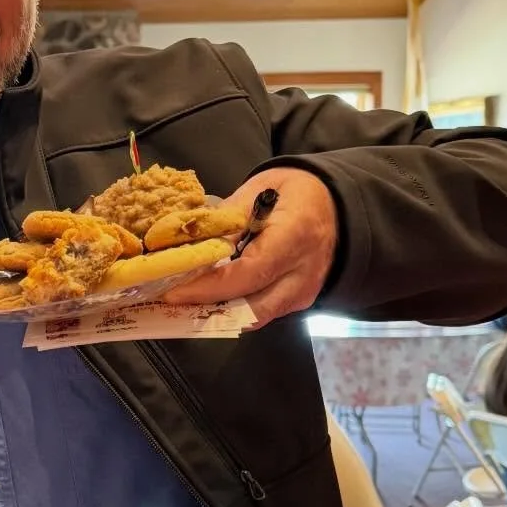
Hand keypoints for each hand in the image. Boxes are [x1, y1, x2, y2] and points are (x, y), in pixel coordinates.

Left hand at [164, 166, 338, 327]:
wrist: (337, 205)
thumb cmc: (295, 191)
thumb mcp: (259, 189)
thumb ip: (226, 219)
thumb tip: (190, 244)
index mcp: (295, 237)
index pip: (248, 274)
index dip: (208, 287)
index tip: (172, 290)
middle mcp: (304, 273)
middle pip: (252, 308)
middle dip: (206, 310)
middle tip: (168, 304)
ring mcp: (305, 291)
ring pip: (256, 316)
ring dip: (216, 314)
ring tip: (181, 305)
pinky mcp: (299, 300)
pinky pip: (262, 311)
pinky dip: (232, 310)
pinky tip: (206, 300)